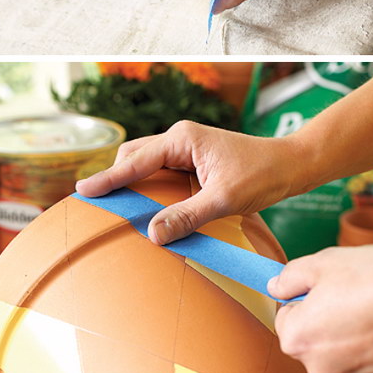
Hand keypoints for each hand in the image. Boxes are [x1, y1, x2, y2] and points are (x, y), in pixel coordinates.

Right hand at [77, 119, 293, 243]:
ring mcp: (187, 148)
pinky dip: (148, 186)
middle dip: (115, 177)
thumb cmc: (261, 175)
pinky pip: (161, 172)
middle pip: (135, 156)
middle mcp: (180, 138)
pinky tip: (144, 204)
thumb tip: (152, 233)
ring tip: (113, 205)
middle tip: (94, 202)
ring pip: (147, 163)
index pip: (136, 159)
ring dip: (132, 181)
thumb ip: (187, 216)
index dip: (109, 177)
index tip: (83, 190)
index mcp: (183, 138)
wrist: (289, 165)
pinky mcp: (193, 160)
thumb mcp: (223, 199)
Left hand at [269, 244, 372, 372]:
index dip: (305, 299)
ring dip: (351, 341)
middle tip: (353, 298)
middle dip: (326, 322)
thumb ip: (291, 276)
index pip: (286, 318)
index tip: (326, 289)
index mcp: (299, 338)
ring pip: (341, 358)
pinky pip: (369, 370)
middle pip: (313, 343)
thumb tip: (276, 286)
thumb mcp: (326, 261)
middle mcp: (320, 371)